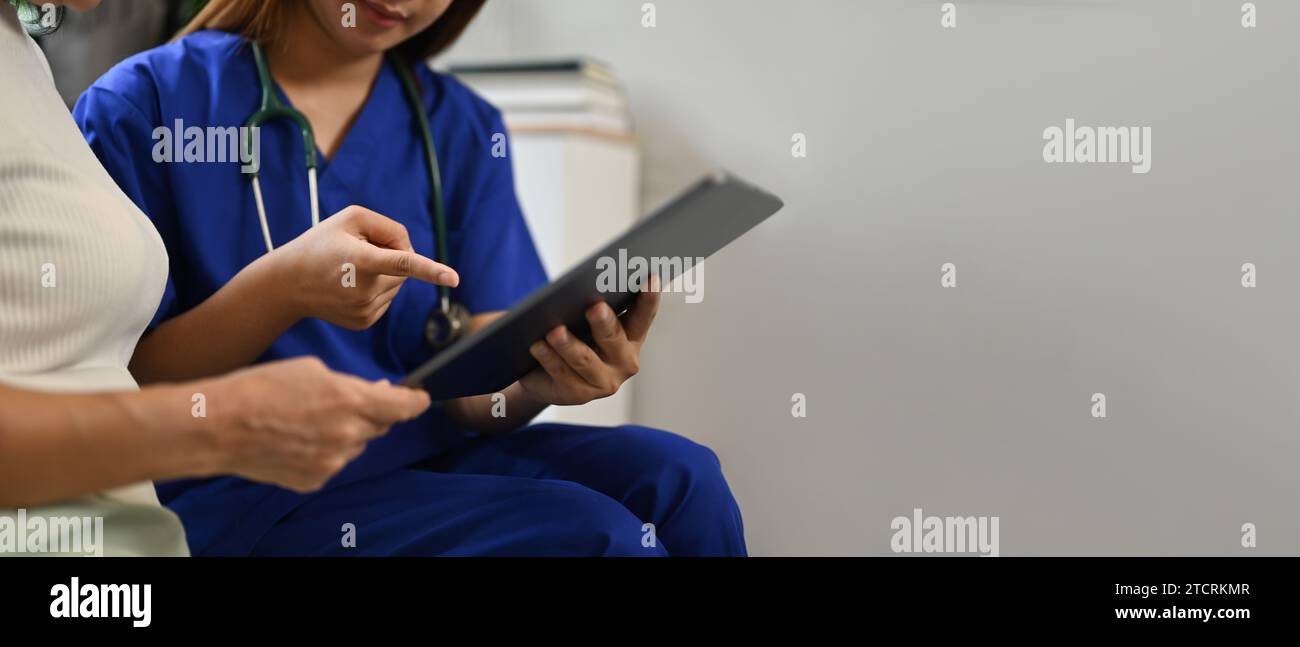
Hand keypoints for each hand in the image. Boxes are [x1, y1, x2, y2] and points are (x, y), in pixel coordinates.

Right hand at [203, 357, 430, 492]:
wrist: (219, 427)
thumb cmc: (262, 388)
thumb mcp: (312, 370)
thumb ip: (350, 385)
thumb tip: (373, 392)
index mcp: (352, 401)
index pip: (404, 407)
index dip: (416, 401)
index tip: (421, 397)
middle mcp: (349, 435)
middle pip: (380, 426)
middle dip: (371, 413)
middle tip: (350, 401)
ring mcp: (333, 462)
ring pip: (356, 445)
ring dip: (346, 432)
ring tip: (310, 418)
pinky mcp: (315, 479)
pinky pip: (333, 462)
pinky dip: (324, 450)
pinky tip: (298, 438)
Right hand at [264, 205, 458, 329]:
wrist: (288, 284)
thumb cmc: (321, 244)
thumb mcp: (351, 218)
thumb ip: (390, 227)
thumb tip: (412, 254)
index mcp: (362, 261)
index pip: (403, 264)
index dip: (432, 270)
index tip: (454, 278)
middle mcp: (365, 289)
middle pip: (405, 268)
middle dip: (394, 255)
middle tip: (361, 251)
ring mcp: (365, 309)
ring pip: (399, 285)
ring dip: (385, 273)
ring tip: (351, 269)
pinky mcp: (366, 322)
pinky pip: (388, 299)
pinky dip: (378, 289)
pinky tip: (352, 285)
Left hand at [520, 288, 660, 405]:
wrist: (547, 375)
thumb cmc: (573, 335)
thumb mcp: (584, 318)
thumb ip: (592, 303)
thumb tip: (579, 285)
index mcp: (632, 336)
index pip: (643, 315)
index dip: (649, 299)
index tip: (650, 278)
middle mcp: (625, 361)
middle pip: (613, 338)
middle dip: (604, 322)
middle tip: (595, 306)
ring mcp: (603, 381)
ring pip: (584, 359)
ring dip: (569, 344)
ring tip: (555, 330)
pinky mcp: (579, 394)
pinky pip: (561, 373)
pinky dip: (549, 358)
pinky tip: (538, 345)